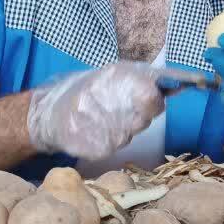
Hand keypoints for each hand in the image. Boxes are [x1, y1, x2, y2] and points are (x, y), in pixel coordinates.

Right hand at [26, 61, 165, 159]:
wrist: (47, 116)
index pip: (152, 98)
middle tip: (121, 108)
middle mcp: (109, 106)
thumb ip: (141, 77)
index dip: (153, 99)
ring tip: (105, 117)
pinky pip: (117, 145)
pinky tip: (97, 130)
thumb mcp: (110, 73)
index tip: (147, 97)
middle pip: (144, 118)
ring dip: (125, 126)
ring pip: (132, 132)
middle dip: (139, 113)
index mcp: (113, 81)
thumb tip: (175, 84)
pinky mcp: (99, 150)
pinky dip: (112, 138)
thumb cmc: (84, 91)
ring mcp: (104, 131)